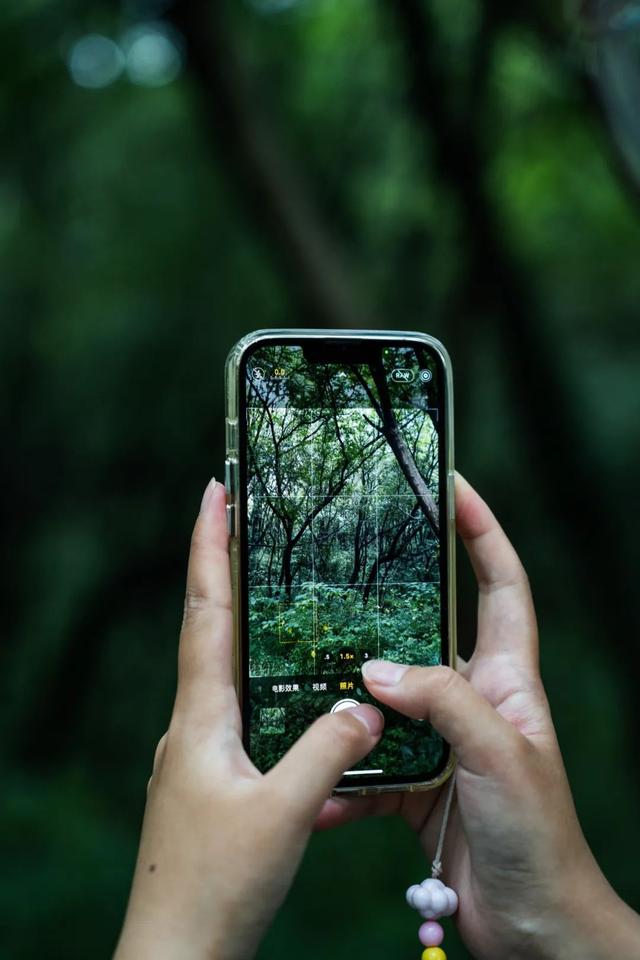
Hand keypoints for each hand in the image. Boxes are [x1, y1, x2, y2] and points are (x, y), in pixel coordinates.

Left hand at [114, 478, 383, 959]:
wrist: (175, 955)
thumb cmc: (215, 887)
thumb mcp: (285, 814)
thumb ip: (328, 753)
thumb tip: (365, 707)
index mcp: (202, 717)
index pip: (206, 610)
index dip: (210, 547)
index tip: (215, 491)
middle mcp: (194, 724)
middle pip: (210, 627)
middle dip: (226, 568)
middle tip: (247, 518)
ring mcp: (199, 753)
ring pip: (226, 670)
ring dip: (245, 623)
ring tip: (277, 591)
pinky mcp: (213, 780)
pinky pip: (241, 713)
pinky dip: (263, 683)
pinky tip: (294, 694)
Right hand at [318, 474, 639, 959]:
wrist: (534, 929)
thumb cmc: (540, 836)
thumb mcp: (499, 752)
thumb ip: (441, 700)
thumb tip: (374, 671)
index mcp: (507, 678)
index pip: (500, 585)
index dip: (482, 532)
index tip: (451, 486)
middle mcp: (472, 701)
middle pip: (429, 632)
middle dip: (389, 603)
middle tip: (340, 572)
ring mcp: (441, 743)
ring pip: (386, 701)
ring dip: (349, 702)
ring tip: (302, 682)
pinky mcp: (414, 787)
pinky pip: (368, 769)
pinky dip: (340, 782)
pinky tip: (313, 793)